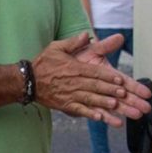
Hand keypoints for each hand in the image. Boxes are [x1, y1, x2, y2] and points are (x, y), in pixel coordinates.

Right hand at [33, 32, 151, 125]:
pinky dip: (89, 114)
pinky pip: (79, 110)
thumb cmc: (44, 63)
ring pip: (89, 99)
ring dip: (103, 102)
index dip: (108, 76)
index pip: (94, 72)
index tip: (120, 79)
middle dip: (110, 90)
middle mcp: (73, 82)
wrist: (27, 80)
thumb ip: (73, 42)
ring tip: (114, 105)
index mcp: (74, 68)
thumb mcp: (56, 47)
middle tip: (124, 94)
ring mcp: (69, 95)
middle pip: (95, 86)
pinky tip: (99, 118)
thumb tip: (86, 35)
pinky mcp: (65, 105)